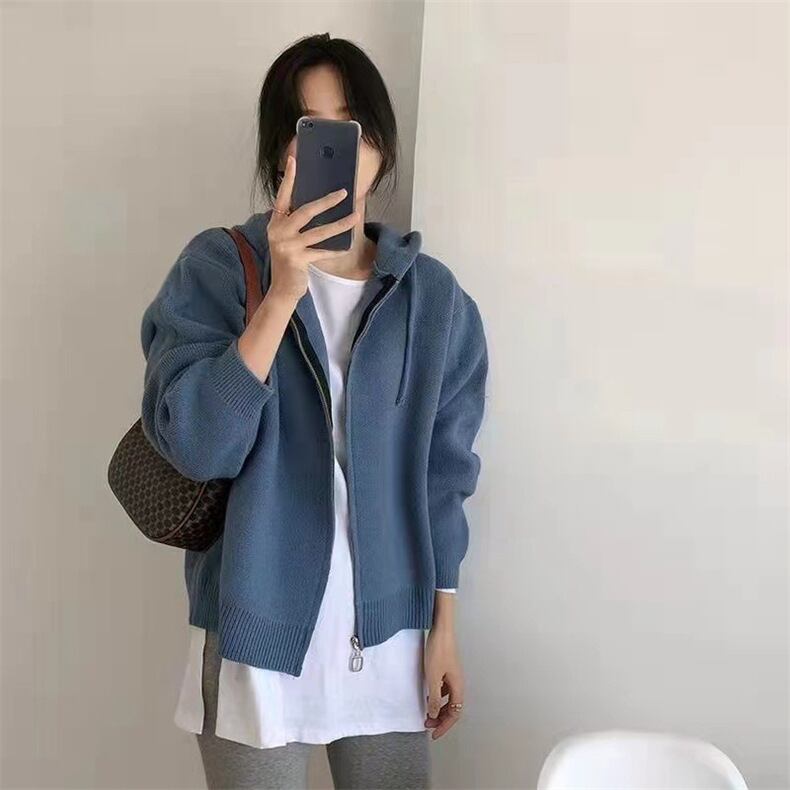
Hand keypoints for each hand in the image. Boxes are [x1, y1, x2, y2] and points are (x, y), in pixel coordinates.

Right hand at [266, 154, 359, 301]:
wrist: (282, 289)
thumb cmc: (289, 261)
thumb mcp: (288, 239)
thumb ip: (297, 223)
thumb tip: (323, 205)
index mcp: (275, 223)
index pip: (282, 196)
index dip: (289, 179)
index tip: (294, 160)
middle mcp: (278, 232)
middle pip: (305, 211)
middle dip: (326, 201)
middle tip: (343, 192)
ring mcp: (287, 247)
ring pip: (319, 232)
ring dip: (340, 224)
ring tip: (356, 216)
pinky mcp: (297, 260)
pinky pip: (322, 252)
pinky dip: (336, 249)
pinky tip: (348, 245)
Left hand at [424, 624, 464, 739]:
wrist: (441, 629)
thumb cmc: (438, 650)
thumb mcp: (433, 677)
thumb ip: (435, 698)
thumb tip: (435, 715)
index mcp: (458, 687)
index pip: (454, 714)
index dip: (444, 726)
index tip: (433, 734)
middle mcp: (458, 683)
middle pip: (453, 708)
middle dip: (441, 719)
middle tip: (427, 725)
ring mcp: (453, 675)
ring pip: (449, 699)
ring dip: (439, 708)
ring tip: (427, 713)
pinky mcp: (447, 669)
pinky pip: (445, 689)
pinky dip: (438, 697)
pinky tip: (429, 695)